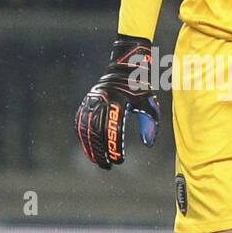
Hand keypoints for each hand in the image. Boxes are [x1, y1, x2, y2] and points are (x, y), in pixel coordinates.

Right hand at [76, 35, 159, 168]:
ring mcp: (93, 100)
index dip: (115, 147)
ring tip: (97, 160)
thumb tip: (148, 144)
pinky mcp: (87, 100)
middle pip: (98, 133)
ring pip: (87, 128)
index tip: (119, 160)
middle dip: (101, 152)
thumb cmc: (140, 87)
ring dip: (90, 147)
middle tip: (107, 165)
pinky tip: (87, 147)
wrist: (125, 66)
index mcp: (119, 102)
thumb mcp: (149, 103)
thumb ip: (150, 124)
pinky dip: (83, 135)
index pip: (114, 130)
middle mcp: (103, 101)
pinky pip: (81, 121)